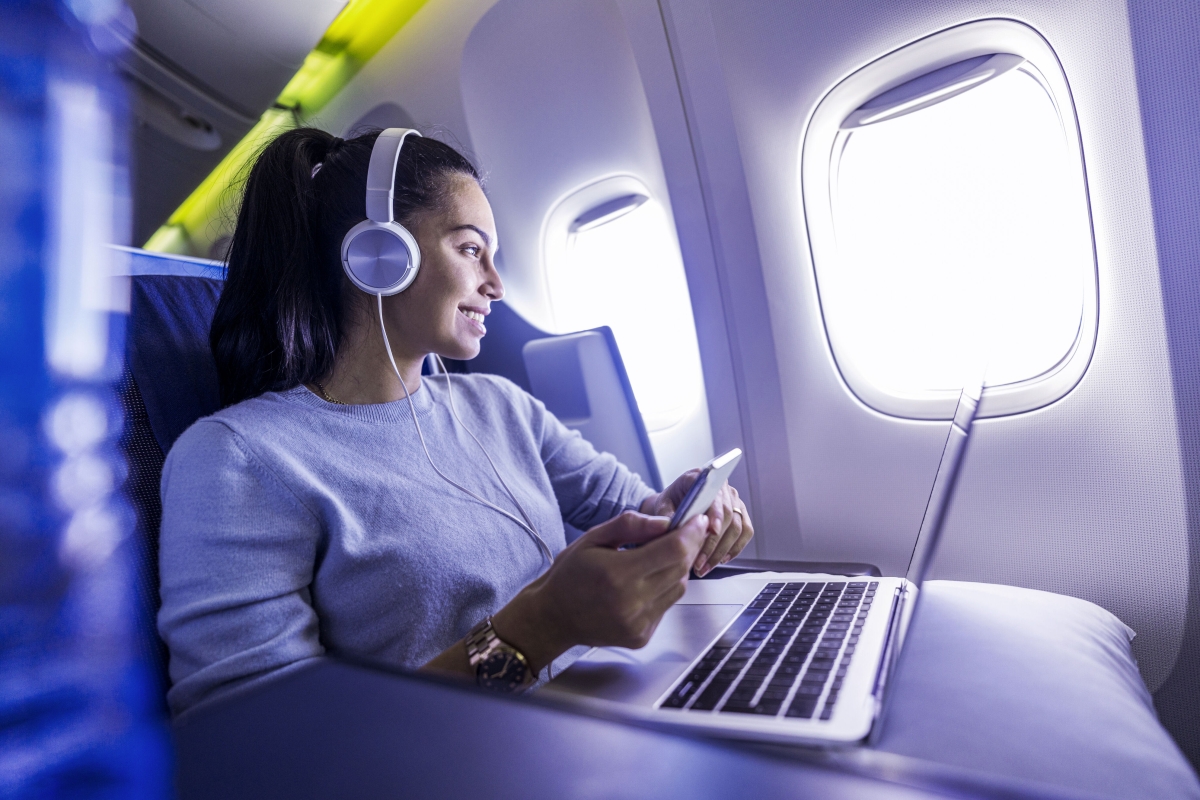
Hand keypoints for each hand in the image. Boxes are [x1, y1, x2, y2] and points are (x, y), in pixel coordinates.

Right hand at [495, 510, 708, 667]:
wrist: (553, 617)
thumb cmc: (569, 575)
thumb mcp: (592, 538)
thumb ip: (630, 525)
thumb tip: (665, 522)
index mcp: (617, 574)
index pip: (673, 551)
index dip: (691, 533)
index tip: (697, 520)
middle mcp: (631, 603)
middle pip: (681, 568)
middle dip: (688, 547)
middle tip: (684, 533)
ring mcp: (638, 624)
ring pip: (679, 588)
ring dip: (676, 569)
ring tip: (654, 560)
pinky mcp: (641, 636)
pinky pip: (666, 606)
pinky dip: (664, 590)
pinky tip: (643, 584)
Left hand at [641, 472, 754, 576]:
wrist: (674, 506)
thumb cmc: (668, 504)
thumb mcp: (661, 507)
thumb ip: (666, 515)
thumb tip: (672, 528)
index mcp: (701, 477)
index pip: (714, 494)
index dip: (715, 513)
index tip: (712, 530)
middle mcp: (721, 487)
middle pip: (727, 514)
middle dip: (714, 542)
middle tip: (699, 562)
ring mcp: (733, 500)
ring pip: (737, 527)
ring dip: (722, 550)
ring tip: (705, 566)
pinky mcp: (740, 513)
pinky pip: (746, 531)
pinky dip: (735, 548)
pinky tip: (721, 560)